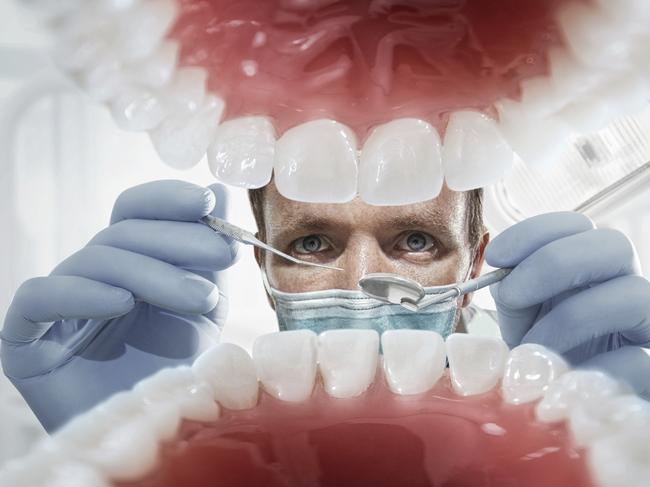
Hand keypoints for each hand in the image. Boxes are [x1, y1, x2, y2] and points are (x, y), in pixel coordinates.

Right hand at [0, 180, 237, 430]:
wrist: (151, 434)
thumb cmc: (178, 369)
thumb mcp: (205, 305)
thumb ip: (208, 251)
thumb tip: (219, 188)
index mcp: (129, 261)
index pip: (134, 209)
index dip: (167, 199)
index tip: (208, 202)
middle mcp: (90, 274)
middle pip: (122, 232)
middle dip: (179, 240)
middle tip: (225, 255)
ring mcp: (57, 304)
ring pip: (94, 261)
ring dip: (151, 273)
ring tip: (201, 299)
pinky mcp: (25, 338)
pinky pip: (40, 297)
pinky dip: (80, 293)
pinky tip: (121, 304)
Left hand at [486, 212, 649, 398]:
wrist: (553, 399)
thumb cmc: (537, 348)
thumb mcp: (519, 312)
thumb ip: (511, 286)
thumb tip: (502, 274)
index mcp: (589, 265)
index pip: (577, 225)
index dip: (535, 233)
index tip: (496, 257)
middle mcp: (624, 285)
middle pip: (614, 244)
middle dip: (554, 263)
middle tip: (513, 295)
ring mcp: (645, 326)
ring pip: (633, 295)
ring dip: (570, 318)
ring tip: (533, 347)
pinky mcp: (648, 368)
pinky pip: (637, 361)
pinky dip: (591, 367)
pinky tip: (560, 379)